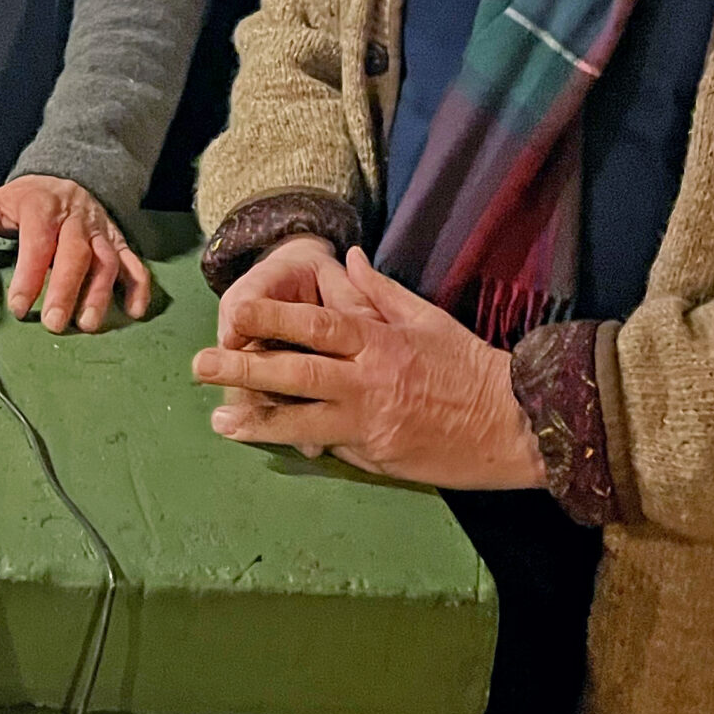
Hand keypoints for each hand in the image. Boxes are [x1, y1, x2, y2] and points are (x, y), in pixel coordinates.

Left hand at [0, 175, 149, 334]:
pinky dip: (138, 287)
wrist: (70, 175)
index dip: (30, 275)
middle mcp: (76, 220)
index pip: (37, 243)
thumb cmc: (28, 200)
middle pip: (76, 254)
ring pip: (107, 262)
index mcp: (42, 208)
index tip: (19, 306)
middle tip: (53, 323)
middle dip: (66, 289)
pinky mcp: (119, 243)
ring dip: (100, 294)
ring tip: (87, 325)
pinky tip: (134, 312)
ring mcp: (101, 232)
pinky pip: (134, 264)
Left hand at [194, 247, 545, 487]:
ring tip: (219, 421)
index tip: (235, 312)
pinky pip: (333, 448)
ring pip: (303, 422)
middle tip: (199, 366)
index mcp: (380, 341)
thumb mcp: (427, 318)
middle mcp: (369, 382)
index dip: (274, 316)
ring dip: (257, 421)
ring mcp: (371, 424)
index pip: (317, 324)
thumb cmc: (469, 365)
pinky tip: (267, 442)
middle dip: (244, 369)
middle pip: (296, 373)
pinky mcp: (379, 457)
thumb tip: (348, 256)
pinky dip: (302, 443)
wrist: (515, 424)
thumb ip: (380, 290)